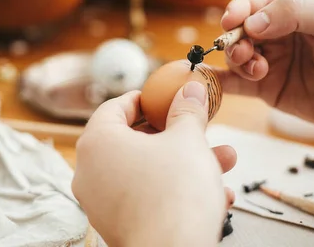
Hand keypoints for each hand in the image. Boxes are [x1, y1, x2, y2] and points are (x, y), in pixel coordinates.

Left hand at [72, 82, 236, 246]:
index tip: (163, 98)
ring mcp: (99, 201)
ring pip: (146, 171)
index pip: (115, 107)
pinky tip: (215, 196)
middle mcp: (90, 170)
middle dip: (177, 136)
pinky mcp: (115, 224)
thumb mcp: (188, 141)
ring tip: (224, 162)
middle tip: (200, 130)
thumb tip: (190, 89)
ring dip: (185, 165)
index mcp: (97, 141)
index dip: (143, 99)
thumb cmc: (175, 193)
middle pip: (135, 141)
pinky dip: (175, 193)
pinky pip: (146, 199)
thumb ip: (187, 111)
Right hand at [219, 0, 313, 134]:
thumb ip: (294, 14)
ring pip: (235, 55)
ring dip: (238, 60)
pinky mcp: (266, 89)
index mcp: (293, 9)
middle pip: (240, 28)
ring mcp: (270, 61)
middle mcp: (277, 33)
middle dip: (235, 38)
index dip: (240, 8)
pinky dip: (218, 81)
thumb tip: (250, 22)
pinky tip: (210, 81)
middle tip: (242, 51)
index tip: (232, 20)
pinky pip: (234, 83)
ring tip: (258, 70)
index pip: (256, 1)